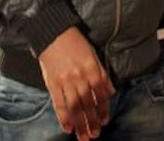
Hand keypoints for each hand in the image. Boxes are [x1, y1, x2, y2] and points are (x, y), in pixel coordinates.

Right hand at [38, 26, 114, 140]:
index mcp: (92, 69)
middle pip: (87, 104)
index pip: (100, 94)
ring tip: (83, 136)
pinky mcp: (52, 82)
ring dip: (80, 124)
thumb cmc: (74, 42)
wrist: (53, 33)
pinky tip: (68, 127)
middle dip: (92, 121)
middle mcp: (80, 76)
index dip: (103, 109)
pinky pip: (59, 103)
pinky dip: (63, 117)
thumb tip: (111, 92)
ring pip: (75, 107)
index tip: (105, 120)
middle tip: (95, 135)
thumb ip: (102, 74)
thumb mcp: (93, 54)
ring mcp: (65, 81)